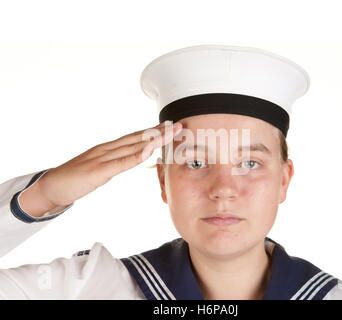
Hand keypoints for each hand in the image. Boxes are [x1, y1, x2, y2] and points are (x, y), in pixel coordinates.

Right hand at [29, 121, 181, 207]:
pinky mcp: (98, 170)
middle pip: (138, 137)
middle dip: (159, 131)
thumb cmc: (75, 179)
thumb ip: (116, 163)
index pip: (136, 138)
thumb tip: (132, 160)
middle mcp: (107, 149)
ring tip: (171, 131)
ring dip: (153, 138)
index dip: (154, 132)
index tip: (170, 128)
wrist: (51, 186)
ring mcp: (102, 157)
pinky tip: (149, 149)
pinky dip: (136, 155)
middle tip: (178, 125)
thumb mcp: (101, 170)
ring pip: (132, 145)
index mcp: (109, 149)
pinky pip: (120, 162)